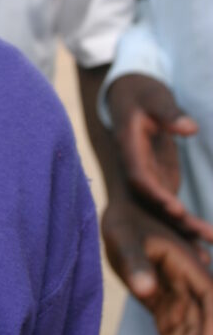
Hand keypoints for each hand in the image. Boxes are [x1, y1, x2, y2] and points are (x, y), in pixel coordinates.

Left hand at [101, 198, 212, 334]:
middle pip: (196, 330)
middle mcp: (190, 288)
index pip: (211, 298)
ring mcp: (180, 303)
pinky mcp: (167, 312)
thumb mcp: (124, 238)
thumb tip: (146, 292)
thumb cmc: (124, 222)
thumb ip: (136, 262)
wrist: (121, 215)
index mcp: (188, 266)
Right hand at [107, 72, 212, 242]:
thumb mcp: (155, 96)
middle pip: (150, 199)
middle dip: (171, 218)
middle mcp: (136, 166)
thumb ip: (170, 112)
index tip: (175, 209)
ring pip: (161, 205)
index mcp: (128, 147)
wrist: (132, 94)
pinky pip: (172, 202)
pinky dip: (188, 220)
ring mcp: (148, 173)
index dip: (155, 194)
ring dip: (183, 226)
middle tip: (196, 233)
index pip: (138, 176)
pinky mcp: (160, 178)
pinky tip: (208, 236)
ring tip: (209, 242)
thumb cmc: (142, 92)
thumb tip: (190, 128)